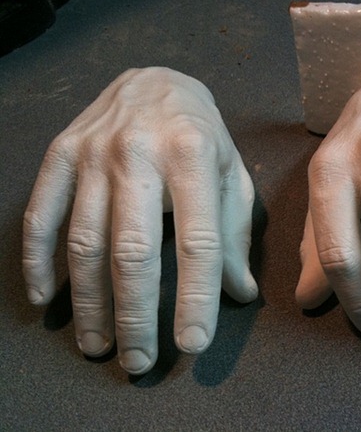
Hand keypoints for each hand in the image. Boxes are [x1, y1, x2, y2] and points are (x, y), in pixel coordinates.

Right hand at [22, 67, 257, 373]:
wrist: (155, 80)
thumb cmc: (202, 135)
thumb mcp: (232, 175)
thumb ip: (235, 233)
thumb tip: (241, 294)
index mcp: (194, 159)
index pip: (198, 241)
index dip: (195, 298)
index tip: (191, 345)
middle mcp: (140, 155)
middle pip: (133, 250)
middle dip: (134, 315)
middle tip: (138, 362)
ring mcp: (93, 154)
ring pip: (84, 242)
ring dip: (89, 303)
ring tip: (99, 346)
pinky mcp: (60, 154)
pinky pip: (41, 215)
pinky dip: (39, 261)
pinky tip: (48, 300)